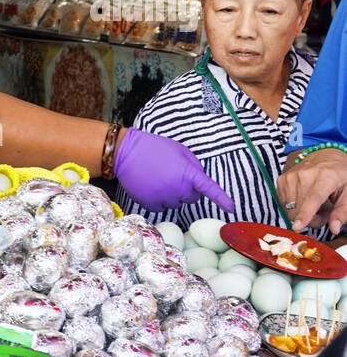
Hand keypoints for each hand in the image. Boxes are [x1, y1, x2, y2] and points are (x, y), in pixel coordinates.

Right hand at [114, 128, 235, 212]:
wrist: (126, 153)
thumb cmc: (154, 148)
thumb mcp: (180, 150)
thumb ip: (194, 166)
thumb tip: (198, 182)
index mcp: (188, 173)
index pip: (210, 189)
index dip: (222, 199)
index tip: (231, 209)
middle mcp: (177, 188)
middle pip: (192, 198)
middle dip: (187, 190)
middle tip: (174, 176)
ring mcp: (163, 197)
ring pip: (176, 204)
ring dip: (172, 196)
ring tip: (159, 180)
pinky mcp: (149, 203)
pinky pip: (161, 208)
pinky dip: (158, 200)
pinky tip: (151, 187)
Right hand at [277, 146, 346, 233]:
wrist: (325, 155)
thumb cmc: (339, 174)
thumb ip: (342, 212)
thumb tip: (334, 228)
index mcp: (326, 176)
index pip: (313, 198)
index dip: (305, 214)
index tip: (298, 226)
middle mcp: (305, 175)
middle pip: (300, 208)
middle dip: (311, 219)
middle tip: (324, 214)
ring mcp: (290, 177)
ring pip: (290, 208)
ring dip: (301, 213)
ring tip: (314, 205)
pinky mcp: (281, 180)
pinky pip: (284, 204)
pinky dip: (293, 207)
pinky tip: (303, 200)